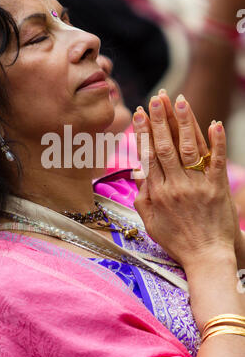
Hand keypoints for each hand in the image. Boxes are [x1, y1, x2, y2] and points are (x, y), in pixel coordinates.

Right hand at [133, 93, 235, 268]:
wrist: (206, 258)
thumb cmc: (176, 241)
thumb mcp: (150, 222)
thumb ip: (142, 196)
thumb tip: (138, 171)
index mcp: (157, 192)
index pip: (148, 155)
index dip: (144, 132)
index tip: (140, 113)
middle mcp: (175, 186)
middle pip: (165, 147)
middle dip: (160, 120)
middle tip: (156, 98)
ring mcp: (197, 186)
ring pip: (188, 149)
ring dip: (183, 123)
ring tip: (178, 101)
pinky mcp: (217, 189)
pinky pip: (216, 162)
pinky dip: (216, 142)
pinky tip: (214, 123)